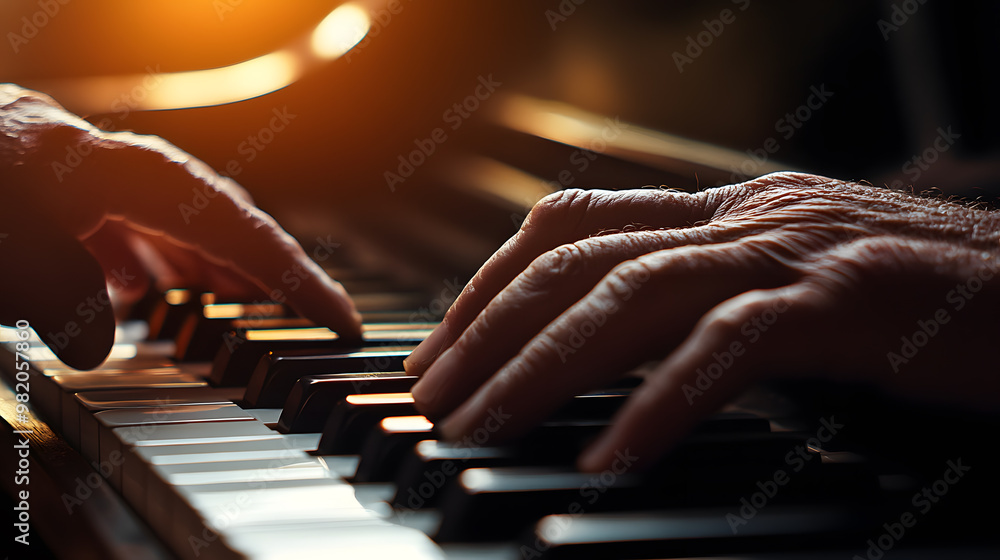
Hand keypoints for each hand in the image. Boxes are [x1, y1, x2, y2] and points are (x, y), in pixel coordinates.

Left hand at [0, 84, 360, 369]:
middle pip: (206, 212)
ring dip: (203, 263)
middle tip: (309, 314)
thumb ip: (60, 299)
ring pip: (161, 216)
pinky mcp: (34, 183)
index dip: (289, 273)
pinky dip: (141, 256)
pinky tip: (135, 285)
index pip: (224, 222)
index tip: (338, 317)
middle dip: (261, 265)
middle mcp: (87, 158)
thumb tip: (104, 336)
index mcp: (94, 164)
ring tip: (235, 306)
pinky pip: (113, 221)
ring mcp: (60, 167)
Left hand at [405, 172, 999, 470]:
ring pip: (633, 295)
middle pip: (578, 261)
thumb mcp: (786, 287)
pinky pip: (731, 348)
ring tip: (480, 426)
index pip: (572, 226)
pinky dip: (662, 401)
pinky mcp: (846, 302)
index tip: (443, 347)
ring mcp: (791, 253)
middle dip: (490, 330)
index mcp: (721, 212)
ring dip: (543, 365)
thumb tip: (614, 359)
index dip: (493, 282)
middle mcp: (742, 218)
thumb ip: (703, 305)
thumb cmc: (914, 300)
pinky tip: (610, 456)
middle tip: (431, 397)